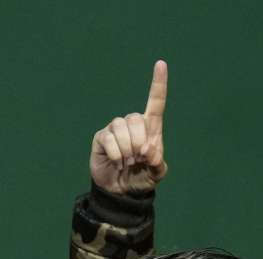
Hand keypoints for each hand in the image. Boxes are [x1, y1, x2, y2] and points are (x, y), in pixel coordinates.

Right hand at [90, 61, 167, 194]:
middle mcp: (132, 124)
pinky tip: (118, 162)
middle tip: (140, 157)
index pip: (156, 102)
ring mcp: (115, 129)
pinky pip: (109, 139)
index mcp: (151, 128)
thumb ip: (158, 163)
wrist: (122, 191)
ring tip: (128, 162)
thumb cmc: (142, 177)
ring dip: (128, 148)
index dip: (158, 84)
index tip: (161, 63)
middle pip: (136, 118)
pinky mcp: (101, 138)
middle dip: (140, 140)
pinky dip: (117, 154)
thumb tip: (148, 150)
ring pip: (121, 127)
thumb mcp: (157, 173)